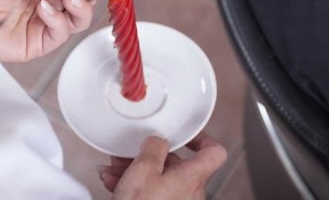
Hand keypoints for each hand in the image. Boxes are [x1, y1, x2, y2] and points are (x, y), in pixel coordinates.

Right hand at [98, 133, 226, 199]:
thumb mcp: (144, 169)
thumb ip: (154, 147)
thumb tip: (158, 139)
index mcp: (192, 178)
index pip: (214, 153)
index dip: (202, 139)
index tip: (186, 135)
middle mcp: (190, 192)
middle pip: (176, 164)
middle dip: (149, 156)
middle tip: (129, 153)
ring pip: (160, 178)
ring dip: (136, 170)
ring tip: (114, 169)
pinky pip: (153, 192)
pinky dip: (135, 185)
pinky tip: (114, 182)